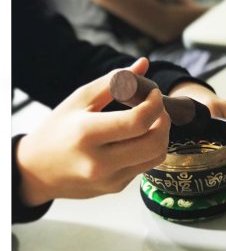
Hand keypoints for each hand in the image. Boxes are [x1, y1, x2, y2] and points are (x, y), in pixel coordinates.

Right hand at [15, 58, 170, 205]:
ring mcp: (110, 179)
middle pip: (155, 142)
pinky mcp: (115, 187)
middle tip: (157, 107)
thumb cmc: (56, 130)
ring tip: (149, 121)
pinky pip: (145, 165)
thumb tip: (144, 63)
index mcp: (86, 134)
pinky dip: (148, 148)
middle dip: (164, 119)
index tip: (154, 93)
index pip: (138, 121)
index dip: (155, 103)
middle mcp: (100, 162)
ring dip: (161, 134)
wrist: (37, 171)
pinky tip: (135, 138)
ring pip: (156, 155)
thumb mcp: (79, 100)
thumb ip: (114, 80)